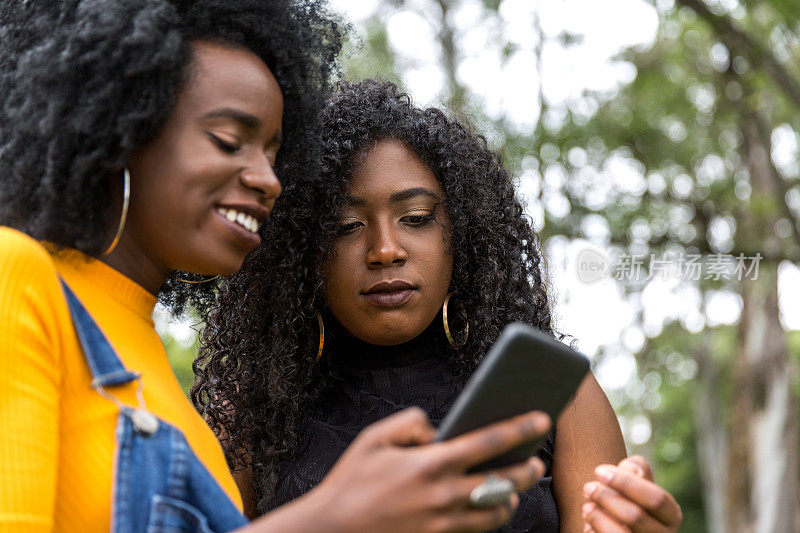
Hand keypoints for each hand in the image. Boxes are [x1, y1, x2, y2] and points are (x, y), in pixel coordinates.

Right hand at [308, 407, 550, 532]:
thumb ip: (411, 423)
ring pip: (496, 512)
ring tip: (516, 487)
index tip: (542, 417)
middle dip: (528, 470)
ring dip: (512, 498)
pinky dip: (489, 518)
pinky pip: (476, 531)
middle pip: (505, 481)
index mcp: (432, 463)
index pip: (489, 441)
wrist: (331, 530)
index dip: (520, 428)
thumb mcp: (374, 437)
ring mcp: (443, 523)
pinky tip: (490, 507)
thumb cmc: (351, 480)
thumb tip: (437, 431)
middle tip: (537, 461)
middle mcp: (444, 495)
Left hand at [581, 456, 682, 532]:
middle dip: (606, 498)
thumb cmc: (628, 496)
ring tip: (586, 506)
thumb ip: (637, 468)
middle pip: (635, 516)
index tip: (599, 471)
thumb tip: (632, 472)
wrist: (620, 521)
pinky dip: (594, 532)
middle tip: (588, 488)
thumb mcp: (637, 479)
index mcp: (671, 515)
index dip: (626, 483)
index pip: (655, 499)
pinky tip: (589, 524)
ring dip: (598, 518)